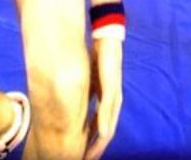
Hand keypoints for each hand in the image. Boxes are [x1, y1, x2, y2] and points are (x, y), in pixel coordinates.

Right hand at [85, 36, 122, 159]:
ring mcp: (114, 95)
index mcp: (108, 102)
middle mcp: (113, 102)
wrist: (108, 41)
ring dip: (100, 142)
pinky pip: (108, 108)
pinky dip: (104, 122)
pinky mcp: (112, 87)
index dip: (93, 144)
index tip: (84, 156)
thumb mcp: (91, 80)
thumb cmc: (100, 60)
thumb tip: (77, 105)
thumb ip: (88, 95)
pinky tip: (101, 133)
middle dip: (96, 149)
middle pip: (106, 132)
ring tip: (91, 155)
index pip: (101, 128)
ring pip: (108, 124)